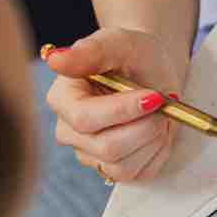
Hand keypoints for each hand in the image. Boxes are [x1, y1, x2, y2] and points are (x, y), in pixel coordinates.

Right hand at [43, 27, 185, 184]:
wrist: (152, 70)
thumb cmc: (133, 55)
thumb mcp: (119, 42)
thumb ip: (91, 50)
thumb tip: (54, 59)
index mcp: (62, 98)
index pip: (84, 118)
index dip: (123, 111)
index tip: (153, 96)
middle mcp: (69, 131)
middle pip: (107, 148)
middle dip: (146, 126)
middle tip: (162, 102)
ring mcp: (89, 153)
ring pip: (123, 166)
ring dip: (154, 138)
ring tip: (160, 113)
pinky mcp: (112, 169)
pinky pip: (138, 174)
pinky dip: (157, 151)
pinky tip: (157, 129)